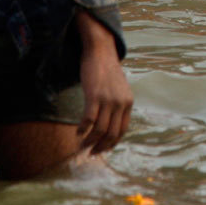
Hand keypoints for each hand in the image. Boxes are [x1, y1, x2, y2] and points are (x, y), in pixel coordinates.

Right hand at [77, 20, 132, 154]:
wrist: (101, 51)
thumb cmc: (107, 71)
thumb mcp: (118, 89)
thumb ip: (117, 104)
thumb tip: (110, 122)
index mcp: (128, 103)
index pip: (122, 130)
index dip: (112, 143)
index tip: (102, 150)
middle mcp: (121, 103)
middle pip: (111, 134)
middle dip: (100, 147)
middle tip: (90, 153)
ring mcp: (108, 99)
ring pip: (99, 130)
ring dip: (90, 142)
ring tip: (81, 146)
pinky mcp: (94, 95)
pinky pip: (88, 119)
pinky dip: (82, 130)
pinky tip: (77, 132)